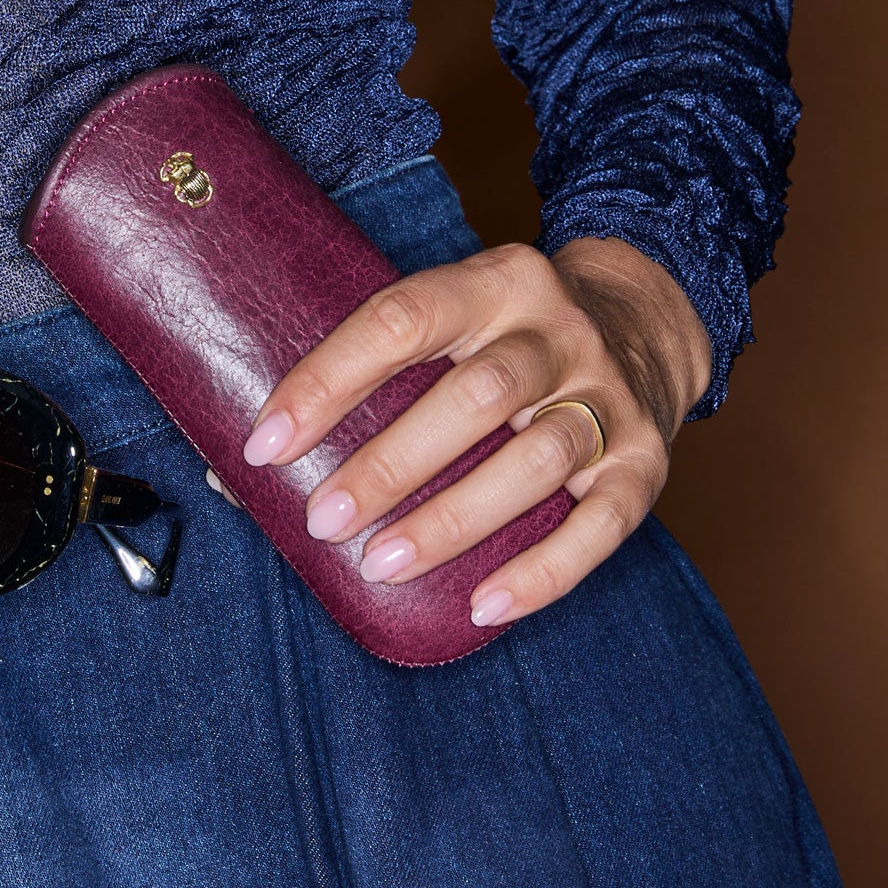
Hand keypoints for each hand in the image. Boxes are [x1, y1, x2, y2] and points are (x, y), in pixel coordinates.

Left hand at [219, 236, 712, 627]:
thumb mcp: (449, 314)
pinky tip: (484, 603)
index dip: (328, 382)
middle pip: (478, 395)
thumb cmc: (502, 336)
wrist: (645, 321)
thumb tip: (242, 472)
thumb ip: (363, 374)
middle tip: (325, 519)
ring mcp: (609, 395)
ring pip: (537, 460)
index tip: (266, 444)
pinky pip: (603, 524)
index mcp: (492, 283)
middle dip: (393, 463)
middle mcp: (557, 332)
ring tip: (382, 564)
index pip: (399, 320)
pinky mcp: (646, 461)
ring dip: (454, 519)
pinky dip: (544, 571)